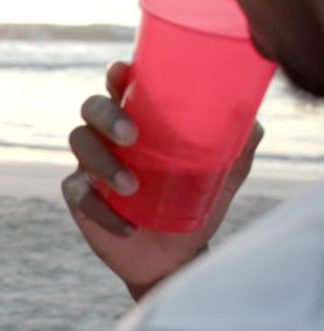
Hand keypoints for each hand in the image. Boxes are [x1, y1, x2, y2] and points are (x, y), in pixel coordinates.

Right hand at [62, 61, 263, 300]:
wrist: (176, 257)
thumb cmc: (196, 205)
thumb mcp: (224, 175)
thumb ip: (238, 145)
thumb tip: (251, 119)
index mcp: (140, 120)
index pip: (121, 87)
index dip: (115, 76)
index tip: (121, 73)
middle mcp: (110, 137)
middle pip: (90, 109)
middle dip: (106, 116)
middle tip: (131, 135)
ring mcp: (90, 166)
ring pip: (80, 145)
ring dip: (104, 164)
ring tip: (131, 188)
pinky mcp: (81, 200)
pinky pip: (80, 195)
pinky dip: (104, 211)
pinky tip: (128, 227)